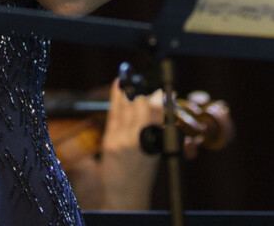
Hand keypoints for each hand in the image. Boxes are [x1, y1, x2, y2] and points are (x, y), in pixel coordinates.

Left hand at [95, 79, 165, 210]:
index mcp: (153, 143)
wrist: (125, 195)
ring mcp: (120, 140)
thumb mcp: (158, 153)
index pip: (157, 111)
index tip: (164, 90)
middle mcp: (136, 139)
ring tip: (132, 78)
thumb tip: (161, 103)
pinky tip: (118, 84)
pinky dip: (117, 96)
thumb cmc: (144, 175)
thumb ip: (158, 128)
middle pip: (141, 104)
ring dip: (131, 91)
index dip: (161, 97)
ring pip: (127, 106)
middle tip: (148, 87)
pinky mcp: (109, 141)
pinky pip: (113, 113)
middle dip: (145, 93)